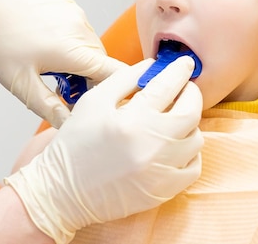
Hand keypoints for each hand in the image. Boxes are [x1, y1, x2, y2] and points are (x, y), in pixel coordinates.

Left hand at [0, 0, 122, 126]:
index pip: (116, 73)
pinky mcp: (71, 7)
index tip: (103, 102)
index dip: (117, 90)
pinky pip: (83, 34)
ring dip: (81, 63)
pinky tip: (47, 48)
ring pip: (93, 49)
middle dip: (89, 81)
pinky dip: (74, 46)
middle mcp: (82, 30)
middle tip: (60, 90)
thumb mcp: (20, 82)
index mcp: (74, 50)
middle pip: (103, 64)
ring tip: (51, 68)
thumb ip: (49, 108)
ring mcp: (78, 16)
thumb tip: (68, 124)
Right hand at [5, 57, 203, 243]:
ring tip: (173, 119)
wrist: (61, 194)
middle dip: (191, 94)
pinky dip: (189, 152)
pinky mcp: (163, 191)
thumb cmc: (74, 144)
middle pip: (191, 112)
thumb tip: (153, 65)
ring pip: (196, 139)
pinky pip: (194, 167)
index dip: (180, 70)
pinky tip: (174, 145)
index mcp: (132, 120)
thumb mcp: (93, 102)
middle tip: (184, 88)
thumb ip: (126, 79)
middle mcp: (152, 146)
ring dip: (189, 124)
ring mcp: (161, 171)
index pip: (168, 86)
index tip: (185, 63)